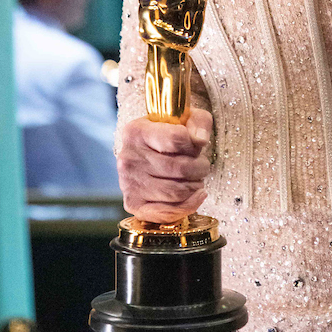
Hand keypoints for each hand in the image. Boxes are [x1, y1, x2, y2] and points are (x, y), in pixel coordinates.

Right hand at [117, 105, 212, 222]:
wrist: (150, 150)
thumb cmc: (170, 132)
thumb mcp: (187, 118)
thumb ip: (199, 122)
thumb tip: (200, 141)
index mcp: (136, 131)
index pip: (176, 138)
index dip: (194, 144)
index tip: (196, 145)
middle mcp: (128, 158)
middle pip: (179, 168)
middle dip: (200, 168)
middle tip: (203, 166)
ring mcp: (128, 183)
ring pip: (176, 192)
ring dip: (195, 186)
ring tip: (197, 178)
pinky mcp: (133, 204)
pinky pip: (167, 213)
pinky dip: (189, 206)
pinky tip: (197, 195)